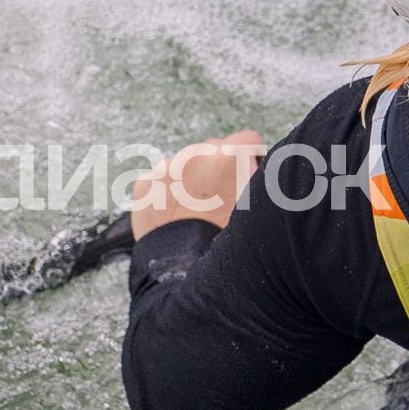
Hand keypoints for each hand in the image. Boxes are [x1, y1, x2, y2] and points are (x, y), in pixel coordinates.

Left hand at [129, 130, 265, 238]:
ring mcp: (165, 169)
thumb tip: (264, 169)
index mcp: (228, 158)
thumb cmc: (229, 243)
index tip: (251, 177)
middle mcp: (195, 155)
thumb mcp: (259, 212)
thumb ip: (264, 182)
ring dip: (194, 178)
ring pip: (186, 163)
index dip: (253, 158)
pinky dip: (169, 192)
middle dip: (221, 167)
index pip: (247, 140)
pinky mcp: (144, 185)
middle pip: (215, 148)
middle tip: (224, 200)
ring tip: (199, 210)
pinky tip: (178, 215)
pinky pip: (161, 179)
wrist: (183, 270)